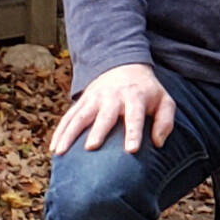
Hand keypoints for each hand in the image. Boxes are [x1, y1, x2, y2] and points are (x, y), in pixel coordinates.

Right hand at [50, 63, 175, 157]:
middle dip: (98, 131)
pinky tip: (54, 148)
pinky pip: (68, 117)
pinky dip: (60, 132)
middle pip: (104, 116)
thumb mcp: (164, 101)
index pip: (135, 116)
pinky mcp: (81, 101)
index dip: (133, 133)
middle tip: (91, 148)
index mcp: (135, 97)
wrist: (125, 67)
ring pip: (80, 116)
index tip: (131, 150)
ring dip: (69, 133)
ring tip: (61, 152)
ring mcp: (94, 98)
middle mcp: (113, 97)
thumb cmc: (148, 92)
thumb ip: (165, 121)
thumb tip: (158, 143)